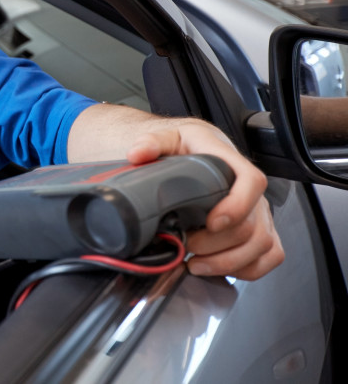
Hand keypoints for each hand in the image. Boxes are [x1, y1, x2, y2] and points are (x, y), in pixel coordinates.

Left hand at [126, 120, 284, 279]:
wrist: (200, 151)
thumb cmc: (189, 147)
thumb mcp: (169, 138)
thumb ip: (153, 143)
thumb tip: (137, 154)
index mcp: (231, 163)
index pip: (251, 182)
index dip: (236, 206)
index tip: (211, 222)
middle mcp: (250, 191)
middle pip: (252, 225)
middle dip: (217, 244)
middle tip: (187, 246)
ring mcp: (259, 212)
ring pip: (262, 245)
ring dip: (228, 262)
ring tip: (196, 264)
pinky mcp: (260, 230)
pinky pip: (270, 256)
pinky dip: (247, 270)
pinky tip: (218, 269)